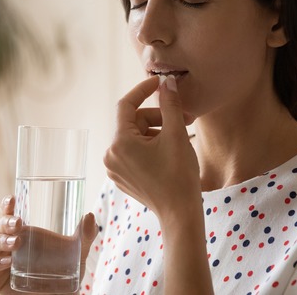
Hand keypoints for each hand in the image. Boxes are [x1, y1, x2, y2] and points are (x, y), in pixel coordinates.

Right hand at [0, 196, 97, 293]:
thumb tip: (90, 215)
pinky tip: (7, 262)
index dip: (7, 205)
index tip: (12, 199)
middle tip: (19, 224)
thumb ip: (85, 235)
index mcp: (24, 232)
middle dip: (6, 222)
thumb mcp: (77, 253)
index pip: (10, 213)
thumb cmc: (63, 273)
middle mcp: (8, 242)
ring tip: (15, 243)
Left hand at [103, 75, 199, 219]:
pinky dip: (150, 146)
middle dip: (159, 117)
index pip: (126, 105)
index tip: (160, 83)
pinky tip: (170, 151)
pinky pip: (134, 152)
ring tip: (181, 137)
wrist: (180, 214)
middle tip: (185, 118)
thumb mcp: (176, 134)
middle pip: (133, 122)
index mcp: (119, 143)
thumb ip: (170, 104)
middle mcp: (111, 155)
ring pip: (135, 137)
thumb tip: (167, 83)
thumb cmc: (179, 175)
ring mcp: (115, 168)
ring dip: (157, 131)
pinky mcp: (123, 177)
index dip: (143, 90)